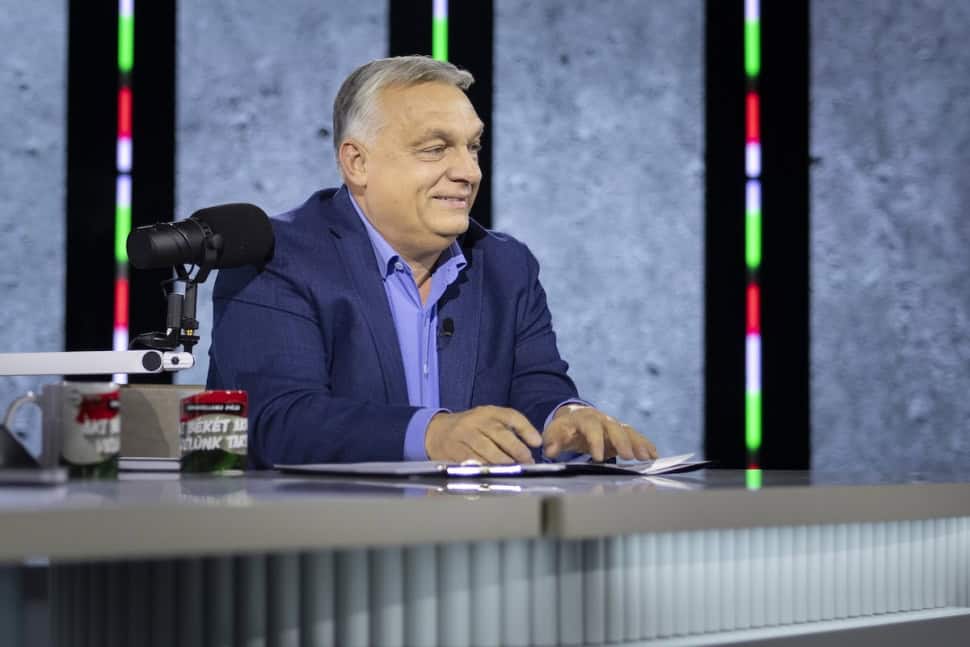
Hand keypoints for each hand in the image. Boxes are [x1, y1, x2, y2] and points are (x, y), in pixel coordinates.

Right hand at [425, 406, 542, 463]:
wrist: (436, 432)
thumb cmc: (469, 428)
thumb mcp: (488, 420)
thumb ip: (510, 428)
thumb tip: (535, 442)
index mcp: (487, 412)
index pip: (510, 416)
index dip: (526, 428)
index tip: (537, 442)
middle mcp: (476, 421)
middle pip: (500, 434)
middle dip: (517, 450)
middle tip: (527, 462)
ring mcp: (464, 435)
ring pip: (487, 450)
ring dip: (504, 463)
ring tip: (514, 470)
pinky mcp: (454, 450)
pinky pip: (473, 462)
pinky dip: (485, 469)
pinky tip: (494, 474)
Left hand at [543, 406, 657, 461]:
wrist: (575, 418)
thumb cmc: (564, 428)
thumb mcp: (555, 433)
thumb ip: (553, 442)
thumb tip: (550, 451)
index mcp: (583, 418)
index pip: (590, 427)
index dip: (595, 440)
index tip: (597, 457)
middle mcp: (601, 419)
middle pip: (613, 427)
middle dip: (621, 441)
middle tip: (628, 457)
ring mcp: (613, 425)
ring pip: (627, 431)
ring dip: (637, 443)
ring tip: (647, 457)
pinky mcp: (622, 432)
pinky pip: (635, 436)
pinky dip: (645, 444)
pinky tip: (654, 455)